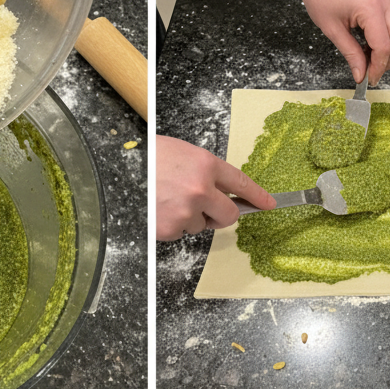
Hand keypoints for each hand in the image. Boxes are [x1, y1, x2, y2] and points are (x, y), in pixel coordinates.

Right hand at [156, 136, 274, 240]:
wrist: (120, 168)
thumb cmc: (148, 158)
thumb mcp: (182, 155)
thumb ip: (205, 172)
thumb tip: (222, 191)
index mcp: (206, 164)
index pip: (241, 183)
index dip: (258, 196)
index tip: (269, 204)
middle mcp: (200, 189)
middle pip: (229, 216)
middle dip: (222, 216)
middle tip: (208, 210)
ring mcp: (186, 211)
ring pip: (201, 226)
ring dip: (189, 218)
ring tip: (168, 200)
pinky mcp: (171, 229)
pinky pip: (180, 233)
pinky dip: (171, 226)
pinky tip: (159, 209)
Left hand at [291, 0, 389, 84]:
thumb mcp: (333, 30)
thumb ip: (350, 54)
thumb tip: (360, 74)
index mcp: (371, 8)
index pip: (384, 47)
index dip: (378, 68)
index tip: (368, 80)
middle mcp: (383, 1)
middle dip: (388, 62)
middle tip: (371, 75)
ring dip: (387, 51)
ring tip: (368, 62)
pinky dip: (384, 39)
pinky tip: (369, 48)